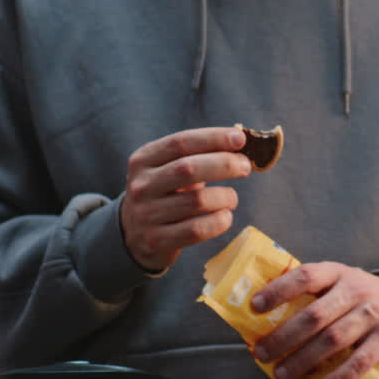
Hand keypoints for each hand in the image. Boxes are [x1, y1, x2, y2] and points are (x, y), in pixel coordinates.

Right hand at [120, 126, 250, 270]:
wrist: (132, 235)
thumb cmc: (164, 194)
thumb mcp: (168, 171)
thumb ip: (197, 156)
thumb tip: (239, 142)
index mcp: (143, 160)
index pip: (180, 142)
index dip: (213, 138)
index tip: (240, 138)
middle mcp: (141, 186)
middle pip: (188, 169)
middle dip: (224, 164)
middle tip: (245, 166)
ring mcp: (146, 215)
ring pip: (197, 201)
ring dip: (225, 197)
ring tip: (232, 198)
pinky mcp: (156, 240)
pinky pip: (197, 230)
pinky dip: (219, 222)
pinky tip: (225, 216)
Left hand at [251, 262, 378, 378]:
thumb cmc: (358, 298)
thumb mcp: (338, 284)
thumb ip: (310, 296)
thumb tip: (264, 321)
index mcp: (337, 272)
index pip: (305, 276)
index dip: (279, 290)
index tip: (254, 307)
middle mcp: (355, 289)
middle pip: (314, 315)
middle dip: (284, 337)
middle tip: (262, 354)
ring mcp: (373, 314)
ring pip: (332, 340)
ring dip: (303, 361)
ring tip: (281, 376)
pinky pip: (358, 363)